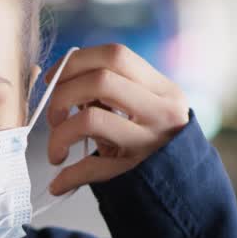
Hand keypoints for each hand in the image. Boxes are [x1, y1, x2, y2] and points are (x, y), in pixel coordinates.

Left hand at [45, 44, 190, 195]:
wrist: (183, 182)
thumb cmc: (153, 138)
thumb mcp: (142, 107)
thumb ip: (110, 89)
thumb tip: (58, 77)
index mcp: (161, 87)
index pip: (115, 55)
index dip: (75, 61)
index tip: (53, 78)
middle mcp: (161, 110)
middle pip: (100, 81)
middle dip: (63, 94)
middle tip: (54, 116)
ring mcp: (151, 141)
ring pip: (91, 119)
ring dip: (60, 133)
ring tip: (56, 149)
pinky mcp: (138, 170)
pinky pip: (93, 166)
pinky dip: (68, 175)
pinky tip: (59, 182)